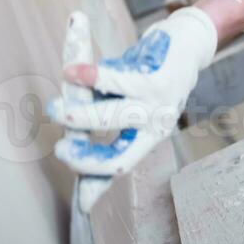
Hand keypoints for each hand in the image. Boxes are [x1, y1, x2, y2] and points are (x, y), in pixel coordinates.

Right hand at [48, 6, 216, 177]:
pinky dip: (92, 76)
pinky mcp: (159, 80)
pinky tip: (71, 71)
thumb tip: (72, 138)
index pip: (122, 167)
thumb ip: (107, 118)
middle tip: (59, 148)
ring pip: (114, 119)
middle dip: (83, 157)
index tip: (80, 201)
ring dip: (81, 117)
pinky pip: (119, 81)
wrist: (189, 41)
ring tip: (54, 110)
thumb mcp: (134, 101)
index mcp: (149, 135)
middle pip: (118, 156)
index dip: (98, 185)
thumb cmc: (152, 73)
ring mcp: (159, 105)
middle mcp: (156, 127)